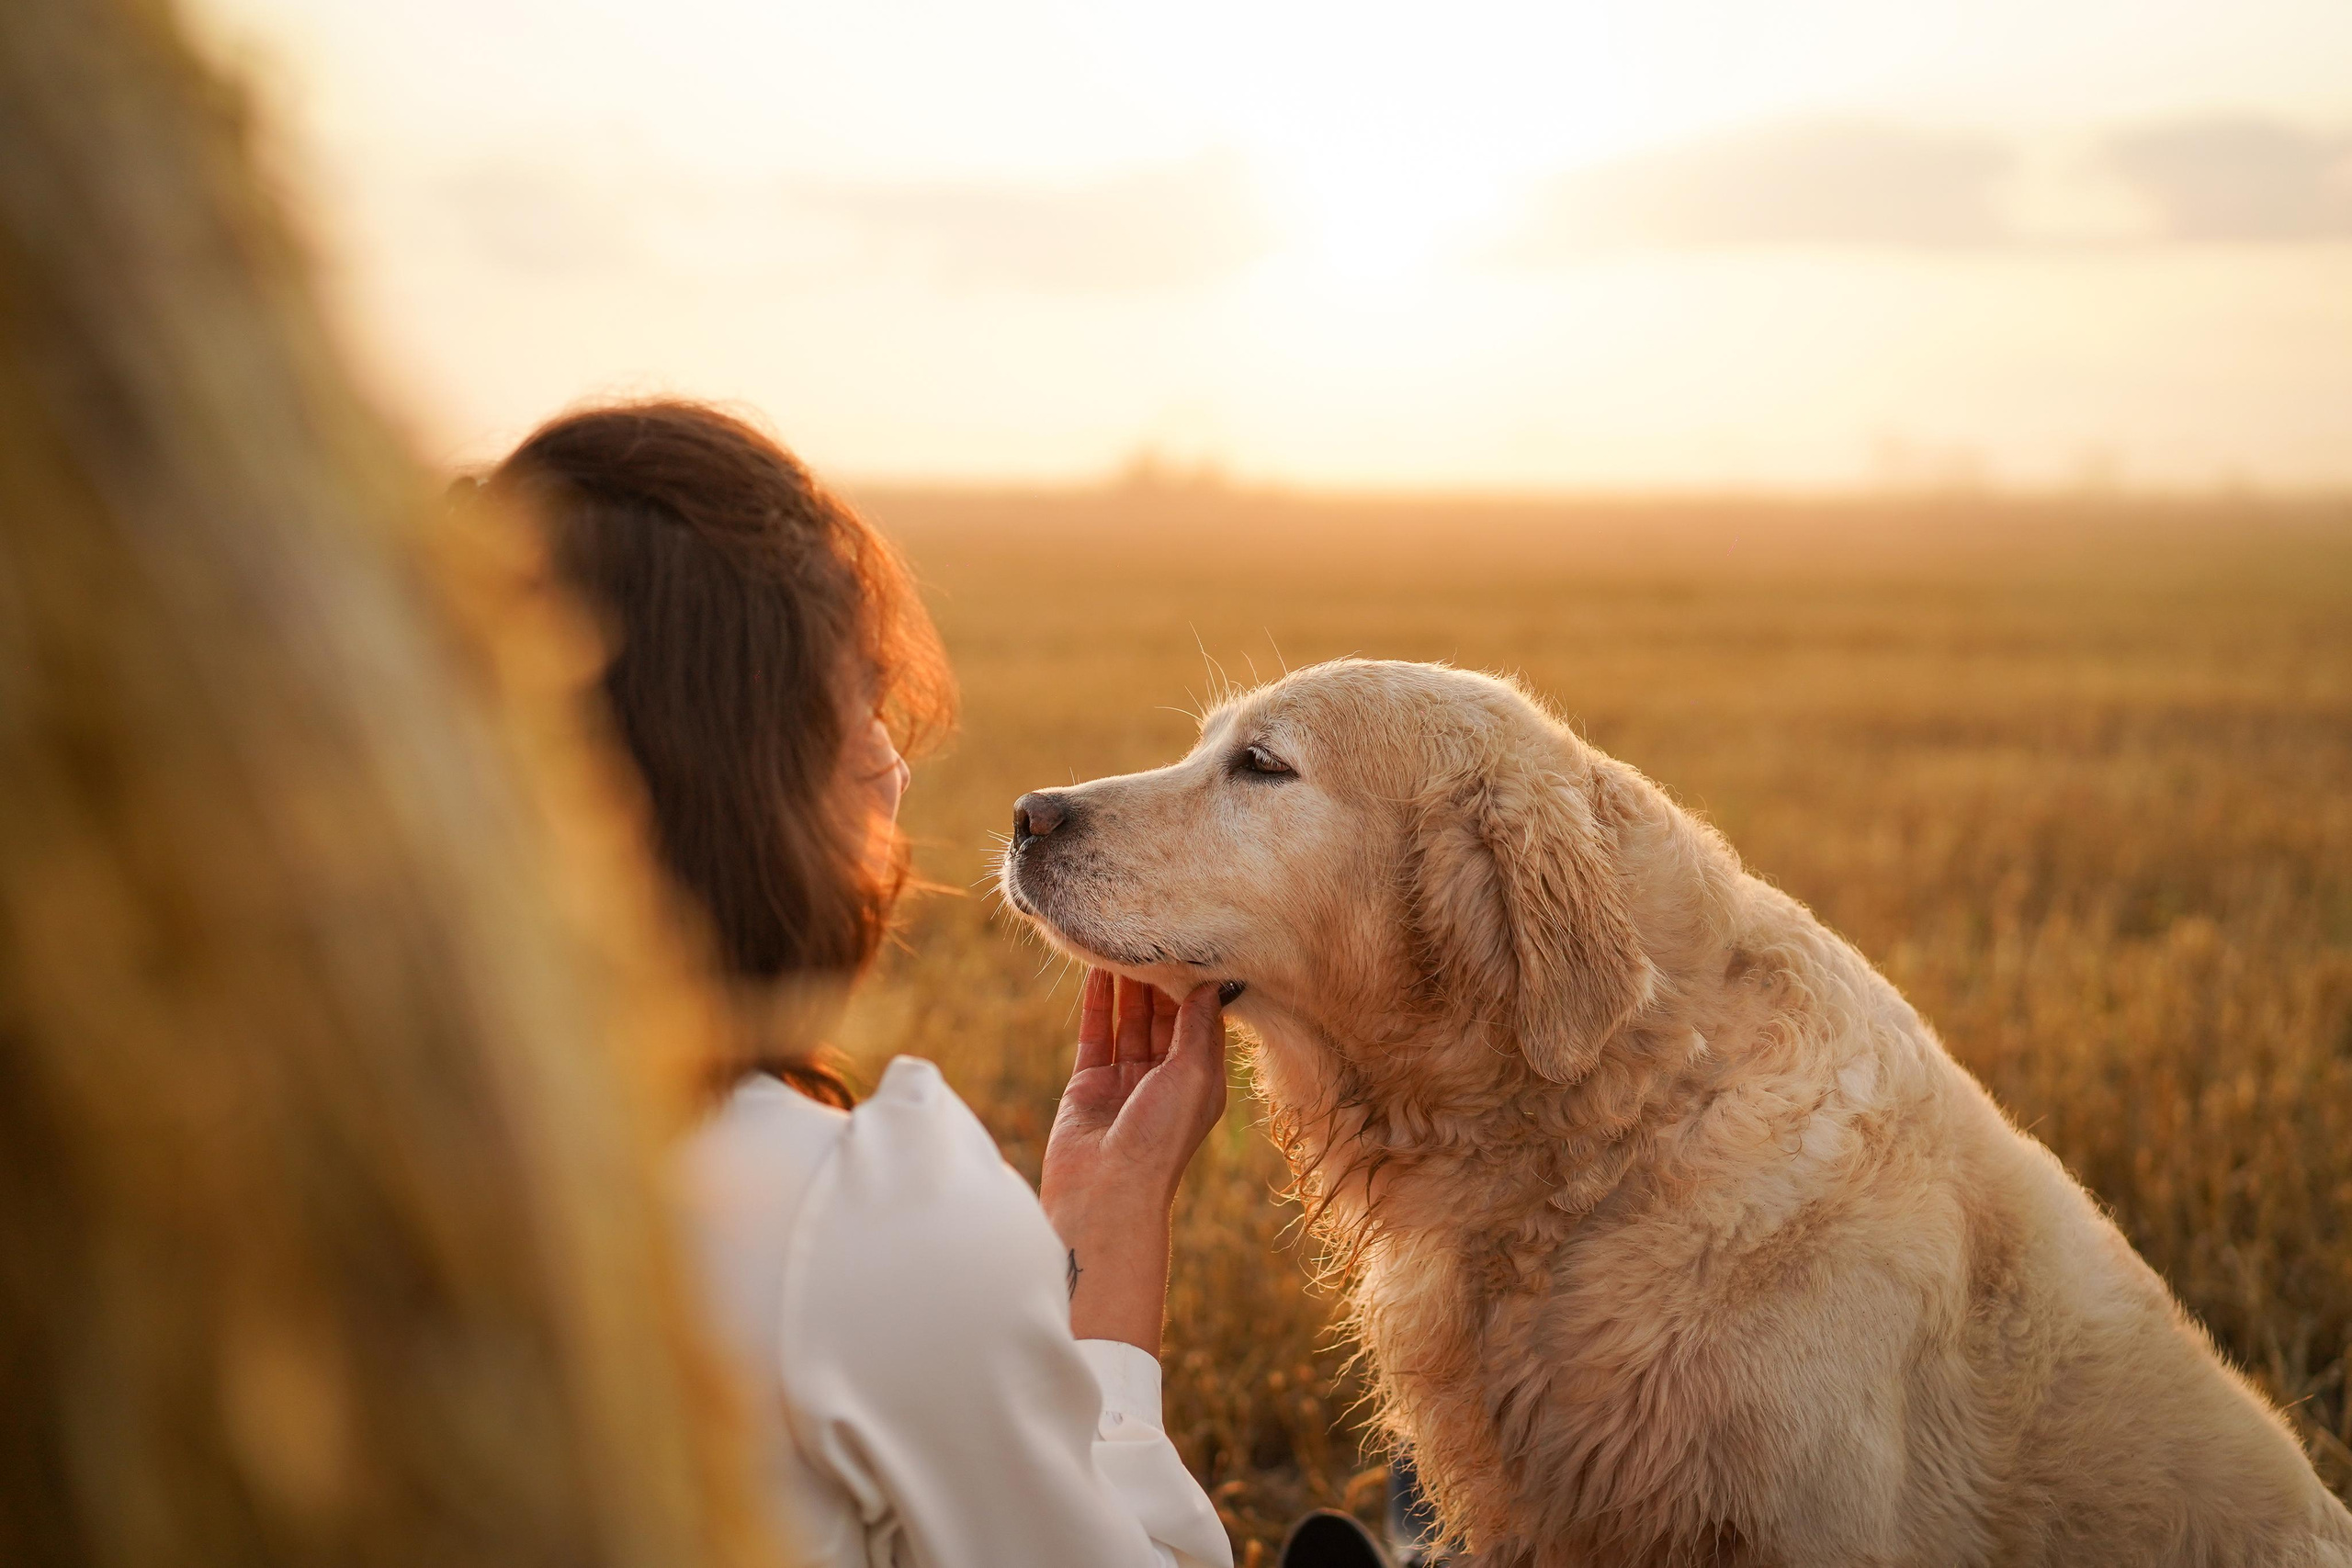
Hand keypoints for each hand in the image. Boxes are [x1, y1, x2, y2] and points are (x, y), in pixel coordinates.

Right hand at [1039, 970, 1227, 1351]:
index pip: (1204, 1020)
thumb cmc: (1158, 1142)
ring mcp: (1126, 1079)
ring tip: (1122, 937)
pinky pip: (1095, 1033)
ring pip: (1130, 1019)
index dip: (1200, 983)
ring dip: (1127, 983)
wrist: (1105, 1194)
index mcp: (1201, 1080)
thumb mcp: (1192, 1077)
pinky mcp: (1090, 1083)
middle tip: (1155, 929)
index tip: (1198, 939)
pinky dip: (1095, 1003)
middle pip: (1166, 1015)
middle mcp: (1166, 1077)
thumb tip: (1212, 980)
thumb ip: (1197, 1027)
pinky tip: (1095, 970)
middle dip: (1161, 976)